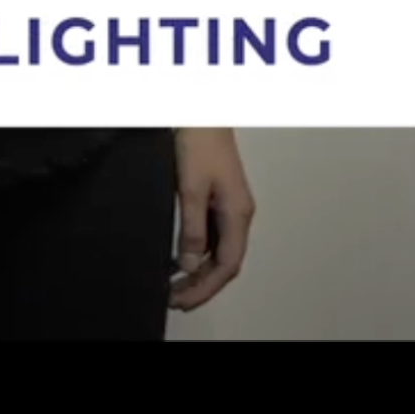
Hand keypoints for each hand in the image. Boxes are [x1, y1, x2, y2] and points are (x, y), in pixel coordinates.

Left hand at [169, 127, 252, 310]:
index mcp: (238, 213)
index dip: (206, 288)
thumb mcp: (191, 188)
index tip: (182, 300)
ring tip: (175, 286)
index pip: (227, 265)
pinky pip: (213, 237)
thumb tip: (188, 263)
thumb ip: (191, 229)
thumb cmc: (201, 142)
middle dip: (202, 286)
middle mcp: (239, 213)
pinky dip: (197, 254)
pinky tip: (180, 259)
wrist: (204, 113)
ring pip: (219, 252)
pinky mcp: (220, 200)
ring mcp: (231, 207)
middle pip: (226, 263)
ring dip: (199, 272)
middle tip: (175, 299)